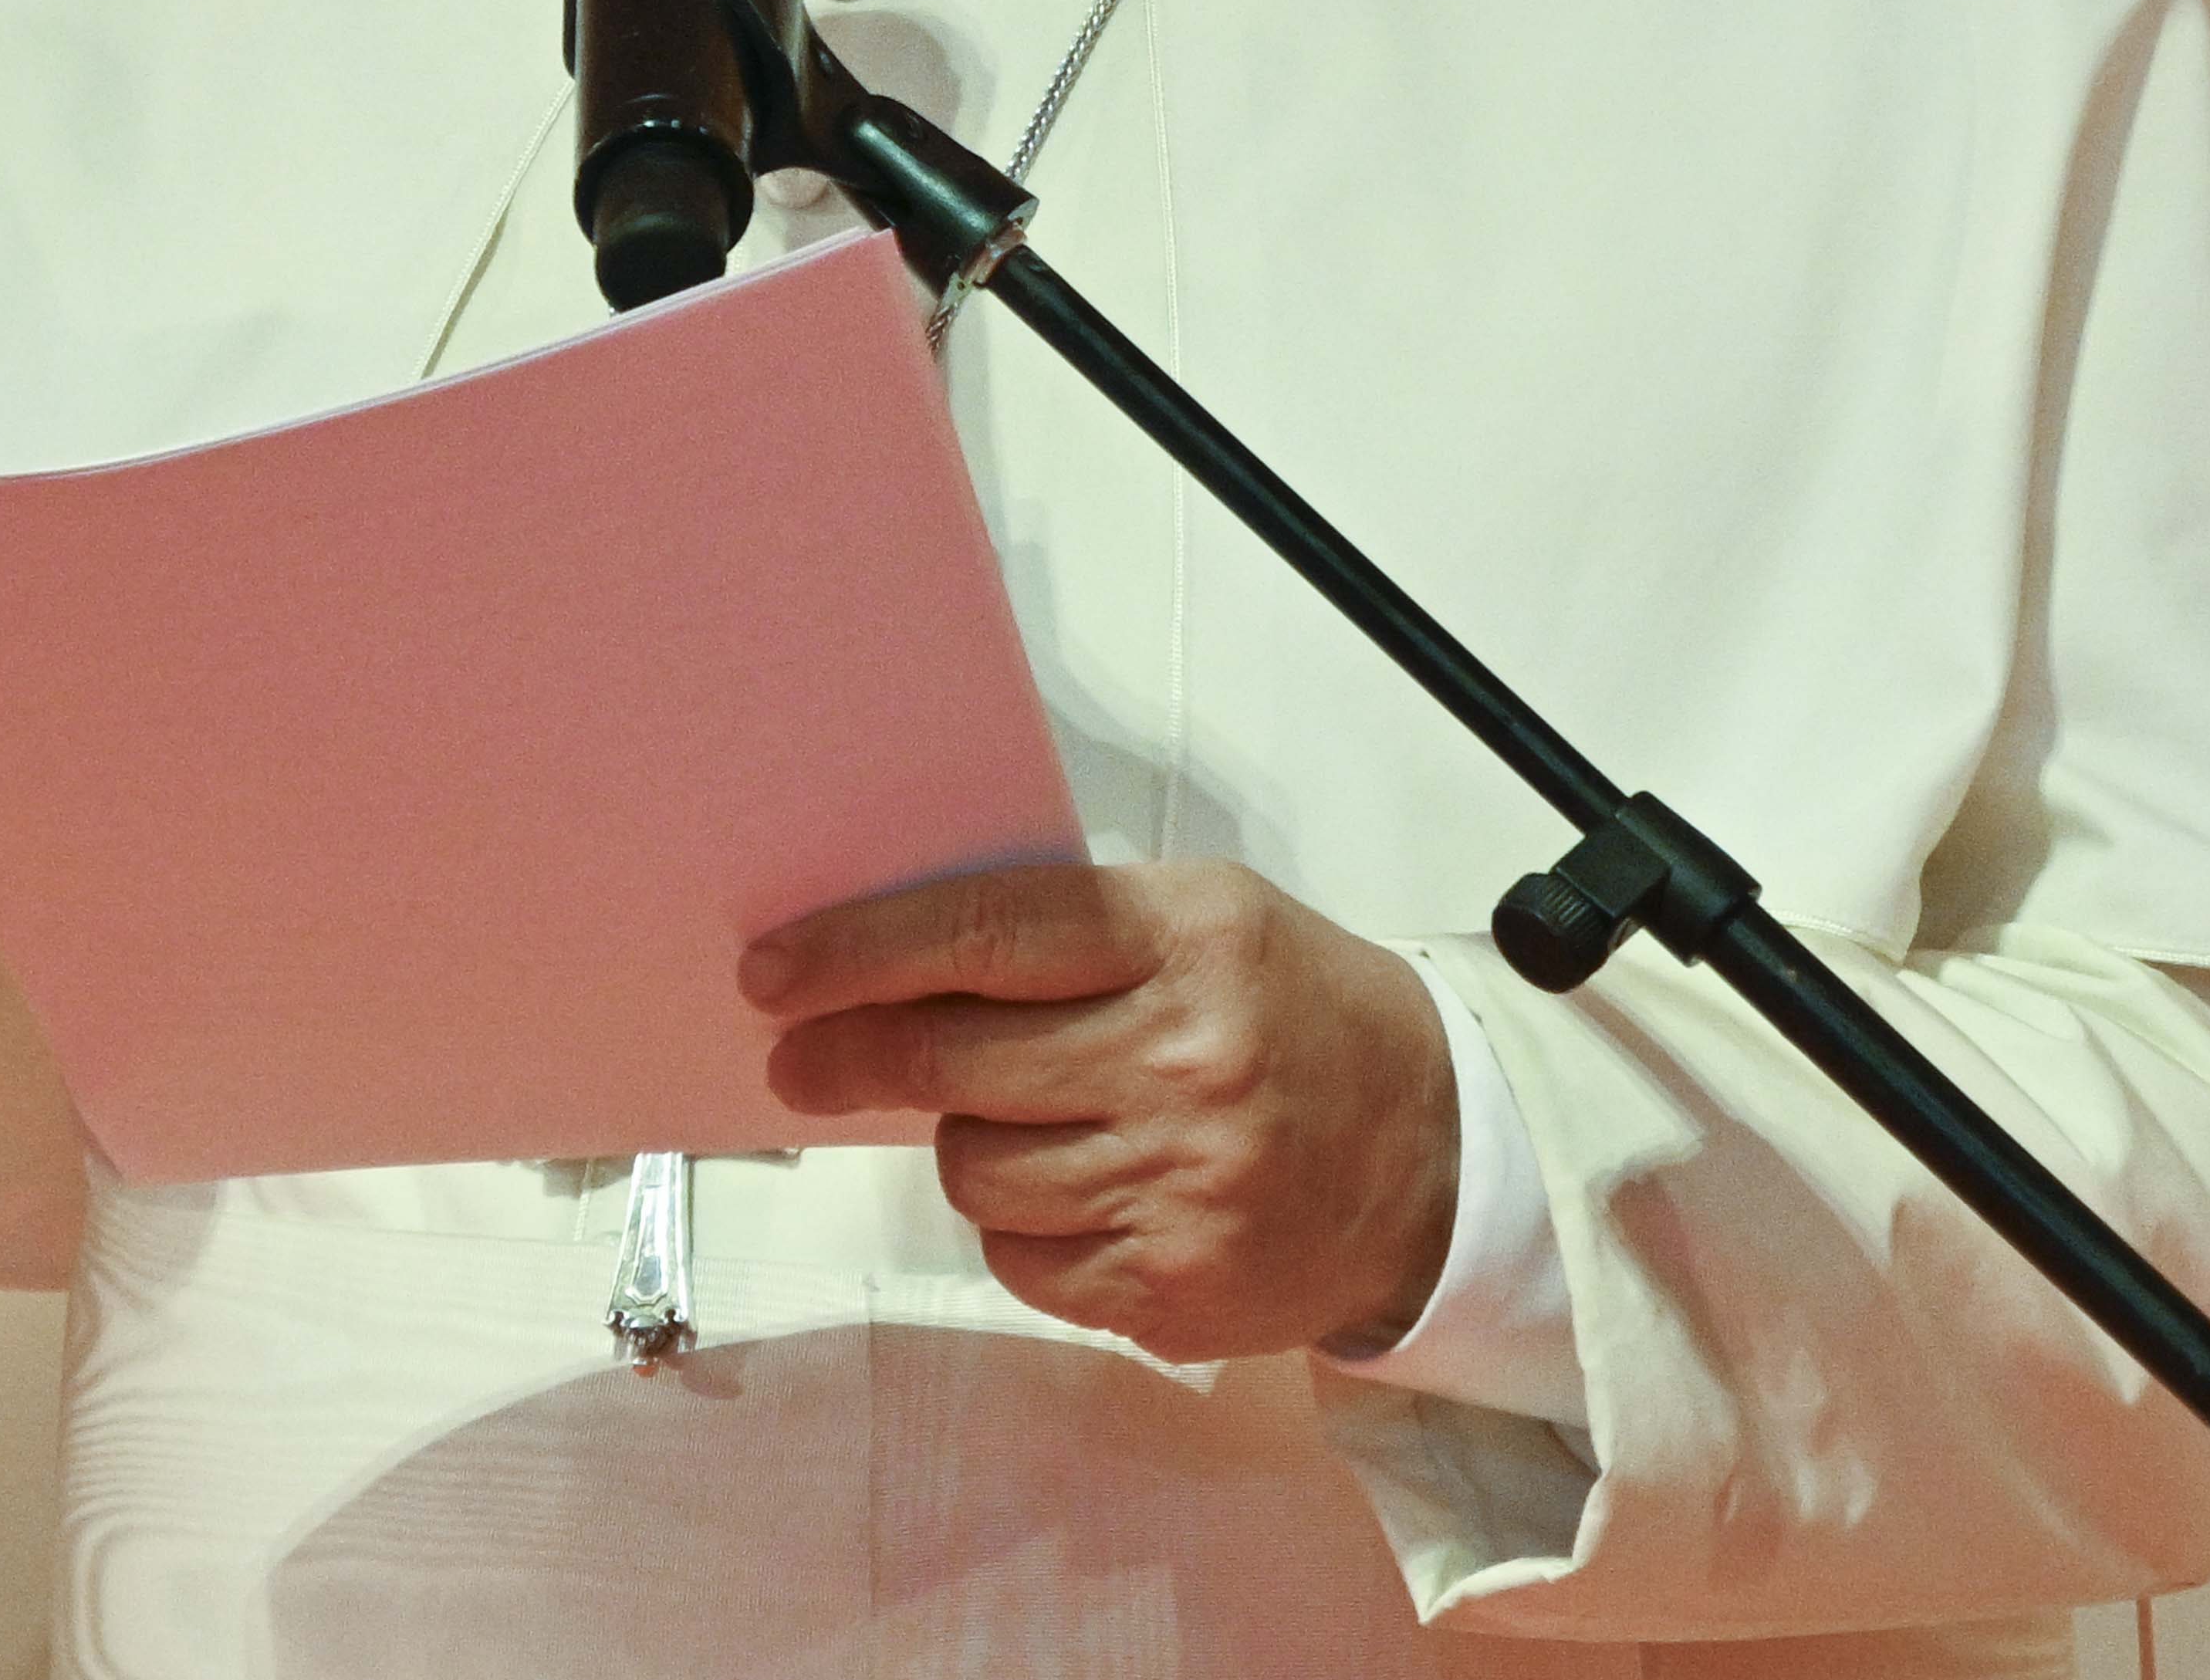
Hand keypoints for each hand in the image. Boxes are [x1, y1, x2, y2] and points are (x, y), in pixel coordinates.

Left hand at [746, 859, 1459, 1362]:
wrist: (1436, 1155)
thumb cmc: (1295, 1014)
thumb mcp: (1202, 921)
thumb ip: (1065, 933)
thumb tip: (884, 964)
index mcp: (1188, 941)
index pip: (984, 936)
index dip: (859, 955)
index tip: (773, 973)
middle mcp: (1186, 1061)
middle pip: (952, 1063)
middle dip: (849, 1056)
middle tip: (799, 1059)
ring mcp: (1181, 1187)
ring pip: (973, 1170)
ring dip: (965, 1142)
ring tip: (1025, 1119)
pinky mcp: (1173, 1288)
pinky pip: (1020, 1258)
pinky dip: (1021, 1225)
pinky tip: (1077, 1191)